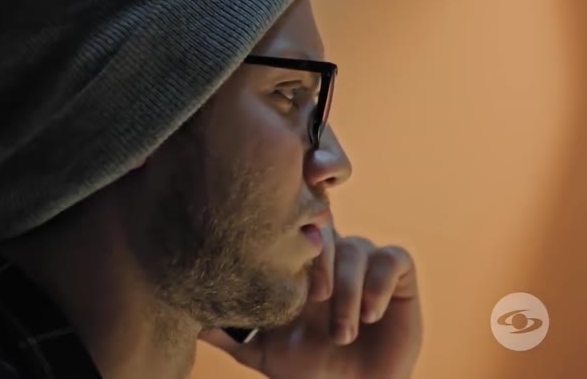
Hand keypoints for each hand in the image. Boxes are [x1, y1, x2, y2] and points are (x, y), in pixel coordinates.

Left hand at [200, 232, 421, 378]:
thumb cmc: (308, 371)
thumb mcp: (263, 352)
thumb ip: (230, 333)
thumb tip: (188, 320)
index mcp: (303, 267)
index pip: (297, 229)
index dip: (294, 223)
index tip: (287, 245)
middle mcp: (333, 257)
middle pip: (326, 230)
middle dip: (321, 262)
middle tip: (315, 300)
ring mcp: (366, 262)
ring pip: (357, 249)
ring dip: (348, 291)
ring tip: (342, 334)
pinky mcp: (398, 274)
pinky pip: (392, 259)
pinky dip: (379, 285)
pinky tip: (369, 315)